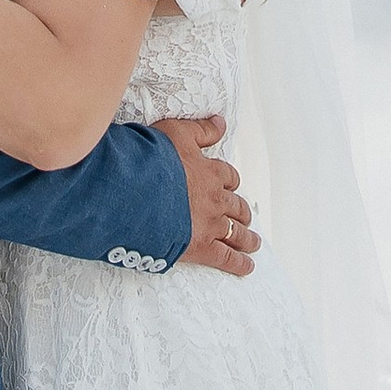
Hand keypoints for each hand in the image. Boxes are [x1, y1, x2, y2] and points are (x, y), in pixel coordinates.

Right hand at [159, 113, 259, 280]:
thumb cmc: (152, 160)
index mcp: (210, 172)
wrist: (137, 190)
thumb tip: (221, 123)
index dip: (230, 183)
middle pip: (237, 207)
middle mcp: (216, 199)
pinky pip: (227, 258)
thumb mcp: (177, 133)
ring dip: (247, 238)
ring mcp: (211, 224)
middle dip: (241, 213)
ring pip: (237, 233)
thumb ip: (201, 130)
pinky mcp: (202, 247)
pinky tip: (247, 266)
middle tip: (244, 217)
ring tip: (253, 243)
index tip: (230, 187)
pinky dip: (239, 263)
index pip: (228, 178)